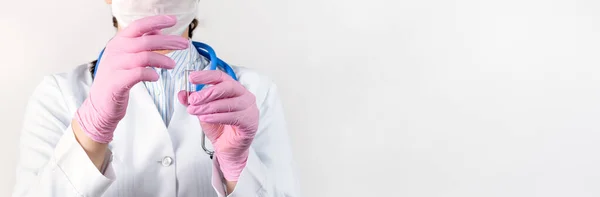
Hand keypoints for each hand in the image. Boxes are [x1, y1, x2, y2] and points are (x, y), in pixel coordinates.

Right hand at [76, 15, 188, 143]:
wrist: (100, 104)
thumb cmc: (117, 79)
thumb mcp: (126, 56)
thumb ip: (140, 42)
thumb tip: (158, 31)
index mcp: (119, 42)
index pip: (138, 26)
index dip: (156, 21)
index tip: (173, 20)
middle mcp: (116, 51)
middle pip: (146, 41)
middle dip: (168, 41)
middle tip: (184, 44)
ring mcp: (115, 66)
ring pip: (144, 57)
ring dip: (162, 59)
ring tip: (172, 65)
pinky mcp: (116, 82)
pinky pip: (138, 74)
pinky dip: (150, 73)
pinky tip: (156, 76)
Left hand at [177, 70, 258, 180]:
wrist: (228, 149)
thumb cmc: (220, 128)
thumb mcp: (203, 112)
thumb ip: (194, 103)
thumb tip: (182, 94)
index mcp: (233, 89)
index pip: (221, 76)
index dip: (206, 76)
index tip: (192, 77)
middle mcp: (244, 96)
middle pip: (227, 87)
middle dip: (208, 92)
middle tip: (193, 99)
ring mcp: (249, 108)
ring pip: (229, 102)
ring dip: (209, 106)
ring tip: (196, 111)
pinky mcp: (250, 122)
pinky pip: (233, 117)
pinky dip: (217, 117)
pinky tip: (206, 118)